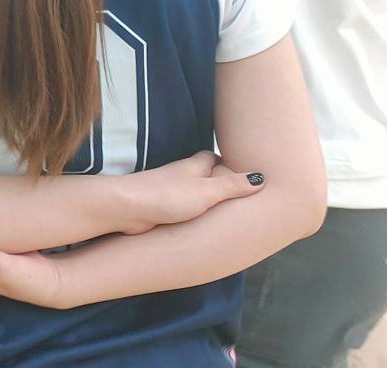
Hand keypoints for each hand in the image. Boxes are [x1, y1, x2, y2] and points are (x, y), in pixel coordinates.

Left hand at [124, 151, 263, 234]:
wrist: (126, 209)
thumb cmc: (165, 196)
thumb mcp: (207, 191)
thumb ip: (232, 186)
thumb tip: (261, 178)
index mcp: (195, 166)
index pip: (215, 159)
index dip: (229, 166)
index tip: (246, 176)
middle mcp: (183, 176)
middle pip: (206, 178)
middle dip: (220, 186)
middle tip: (241, 201)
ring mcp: (172, 193)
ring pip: (195, 196)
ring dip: (207, 204)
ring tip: (227, 217)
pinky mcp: (163, 209)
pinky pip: (185, 211)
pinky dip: (194, 216)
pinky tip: (201, 226)